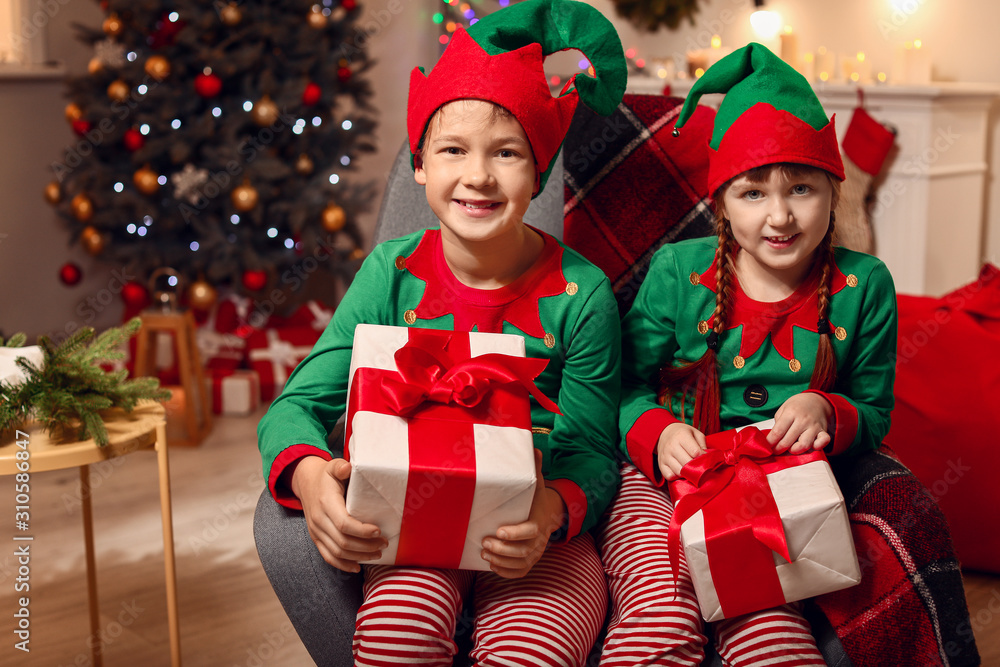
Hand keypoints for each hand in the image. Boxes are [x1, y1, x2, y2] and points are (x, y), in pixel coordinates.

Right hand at [290, 456, 386, 572]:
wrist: (306, 483)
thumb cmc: (326, 476)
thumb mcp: (332, 466)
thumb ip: (340, 467)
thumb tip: (348, 468)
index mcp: (325, 503)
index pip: (344, 524)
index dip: (362, 531)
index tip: (379, 531)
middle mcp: (318, 520)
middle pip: (343, 541)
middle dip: (366, 546)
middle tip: (385, 544)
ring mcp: (315, 532)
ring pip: (337, 552)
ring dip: (359, 556)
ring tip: (378, 554)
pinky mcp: (316, 538)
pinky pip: (328, 557)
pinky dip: (343, 565)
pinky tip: (357, 567)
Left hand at [481, 450, 564, 578]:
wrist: (550, 516)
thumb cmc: (536, 499)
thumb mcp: (537, 484)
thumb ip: (535, 469)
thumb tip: (534, 448)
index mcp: (540, 521)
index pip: (530, 531)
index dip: (515, 534)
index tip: (498, 531)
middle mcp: (540, 540)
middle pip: (523, 551)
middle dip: (502, 550)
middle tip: (484, 543)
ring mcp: (536, 553)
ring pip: (520, 563)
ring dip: (501, 561)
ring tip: (484, 553)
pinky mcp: (530, 562)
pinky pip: (520, 572)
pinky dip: (506, 572)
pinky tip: (493, 565)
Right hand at [656, 422, 706, 479]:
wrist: (665, 433)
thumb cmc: (683, 435)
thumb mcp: (695, 434)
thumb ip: (703, 445)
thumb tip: (706, 459)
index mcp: (681, 436)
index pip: (695, 452)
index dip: (703, 457)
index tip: (705, 458)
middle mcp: (671, 446)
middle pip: (687, 463)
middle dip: (696, 467)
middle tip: (699, 465)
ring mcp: (665, 456)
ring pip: (679, 472)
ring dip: (687, 473)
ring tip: (690, 468)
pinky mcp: (661, 464)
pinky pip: (670, 476)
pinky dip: (676, 477)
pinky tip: (680, 471)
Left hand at [766, 393, 833, 454]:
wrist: (816, 400)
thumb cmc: (797, 406)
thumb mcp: (783, 409)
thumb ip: (778, 423)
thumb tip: (772, 439)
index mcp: (791, 413)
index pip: (778, 432)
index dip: (770, 442)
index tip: (766, 447)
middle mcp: (803, 420)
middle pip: (788, 441)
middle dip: (779, 449)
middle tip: (775, 450)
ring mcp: (814, 426)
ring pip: (804, 445)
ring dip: (795, 450)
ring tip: (791, 448)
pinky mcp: (824, 431)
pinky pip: (823, 442)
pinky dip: (817, 446)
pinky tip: (811, 446)